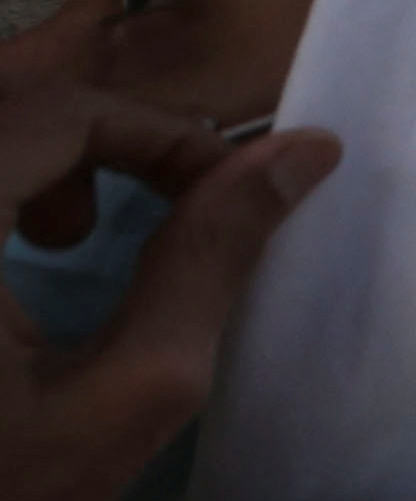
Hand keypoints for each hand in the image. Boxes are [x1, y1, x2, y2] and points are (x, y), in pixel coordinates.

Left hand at [1, 85, 335, 500]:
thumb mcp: (132, 394)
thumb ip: (209, 259)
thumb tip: (301, 151)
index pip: (54, 111)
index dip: (156, 132)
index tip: (226, 192)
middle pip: (0, 105)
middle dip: (89, 134)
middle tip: (147, 208)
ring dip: (30, 155)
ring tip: (74, 233)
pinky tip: (8, 259)